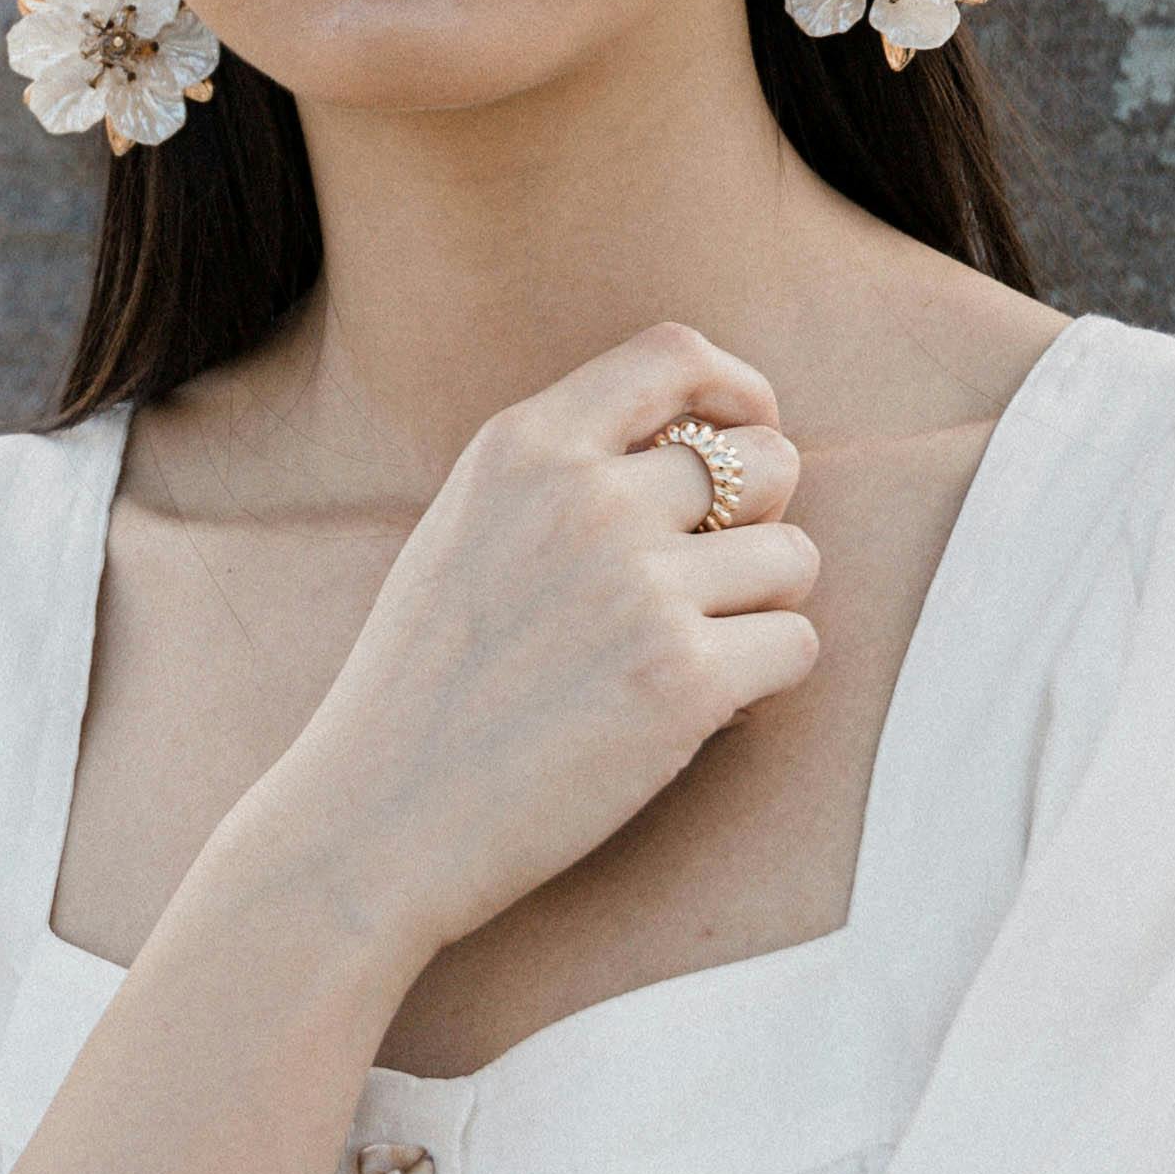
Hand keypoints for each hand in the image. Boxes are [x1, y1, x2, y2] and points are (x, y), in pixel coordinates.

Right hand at [233, 318, 819, 982]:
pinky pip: (797, 644)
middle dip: (763, 518)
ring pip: (795, 557)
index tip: (747, 430)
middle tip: (713, 581)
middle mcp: (587, 499)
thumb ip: (563, 471)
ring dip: (765, 607)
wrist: (377, 820)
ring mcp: (640, 588)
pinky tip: (698, 707)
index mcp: (524, 447)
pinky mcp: (685, 680)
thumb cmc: (421, 687)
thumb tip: (698, 445)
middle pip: (767, 457)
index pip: (675, 353)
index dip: (738, 388)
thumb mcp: (464, 528)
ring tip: (694, 651)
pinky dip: (765, 680)